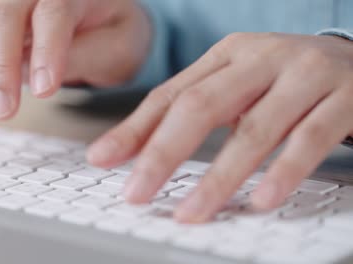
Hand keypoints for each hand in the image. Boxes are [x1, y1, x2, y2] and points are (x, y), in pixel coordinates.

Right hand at [0, 0, 150, 131]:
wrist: (112, 24)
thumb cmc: (119, 34)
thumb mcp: (118, 47)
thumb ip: (84, 54)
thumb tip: (41, 74)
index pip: (52, 15)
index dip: (46, 51)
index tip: (44, 91)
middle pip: (3, 22)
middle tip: (4, 112)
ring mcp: (12, 13)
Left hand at [87, 32, 352, 222]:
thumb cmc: (287, 80)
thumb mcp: (238, 86)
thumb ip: (195, 111)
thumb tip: (140, 150)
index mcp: (228, 55)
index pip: (170, 94)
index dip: (134, 130)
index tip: (102, 159)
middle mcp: (262, 58)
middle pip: (200, 107)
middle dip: (163, 155)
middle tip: (136, 192)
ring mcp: (305, 74)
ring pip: (253, 129)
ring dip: (218, 178)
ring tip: (191, 212)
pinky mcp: (346, 97)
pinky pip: (309, 139)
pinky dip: (282, 173)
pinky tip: (260, 200)